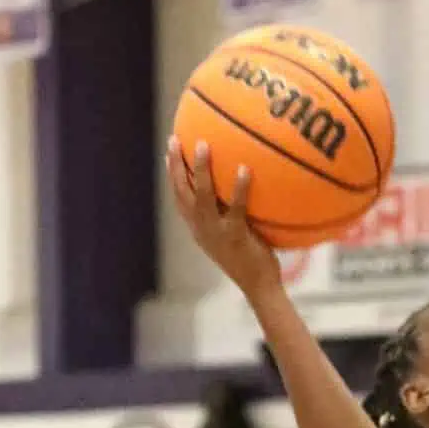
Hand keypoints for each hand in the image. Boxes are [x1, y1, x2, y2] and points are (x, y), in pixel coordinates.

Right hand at [166, 139, 281, 303]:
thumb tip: (239, 182)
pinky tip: (244, 168)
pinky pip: (236, 207)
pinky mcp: (236, 236)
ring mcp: (217, 233)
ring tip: (202, 145)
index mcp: (198, 229)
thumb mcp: (233, 236)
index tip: (168, 151)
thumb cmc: (252, 260)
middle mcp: (202, 229)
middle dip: (175, 165)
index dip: (171, 175)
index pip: (179, 198)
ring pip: (202, 196)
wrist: (259, 287)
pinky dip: (239, 188)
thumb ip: (229, 213)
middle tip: (174, 140)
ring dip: (200, 169)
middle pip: (182, 193)